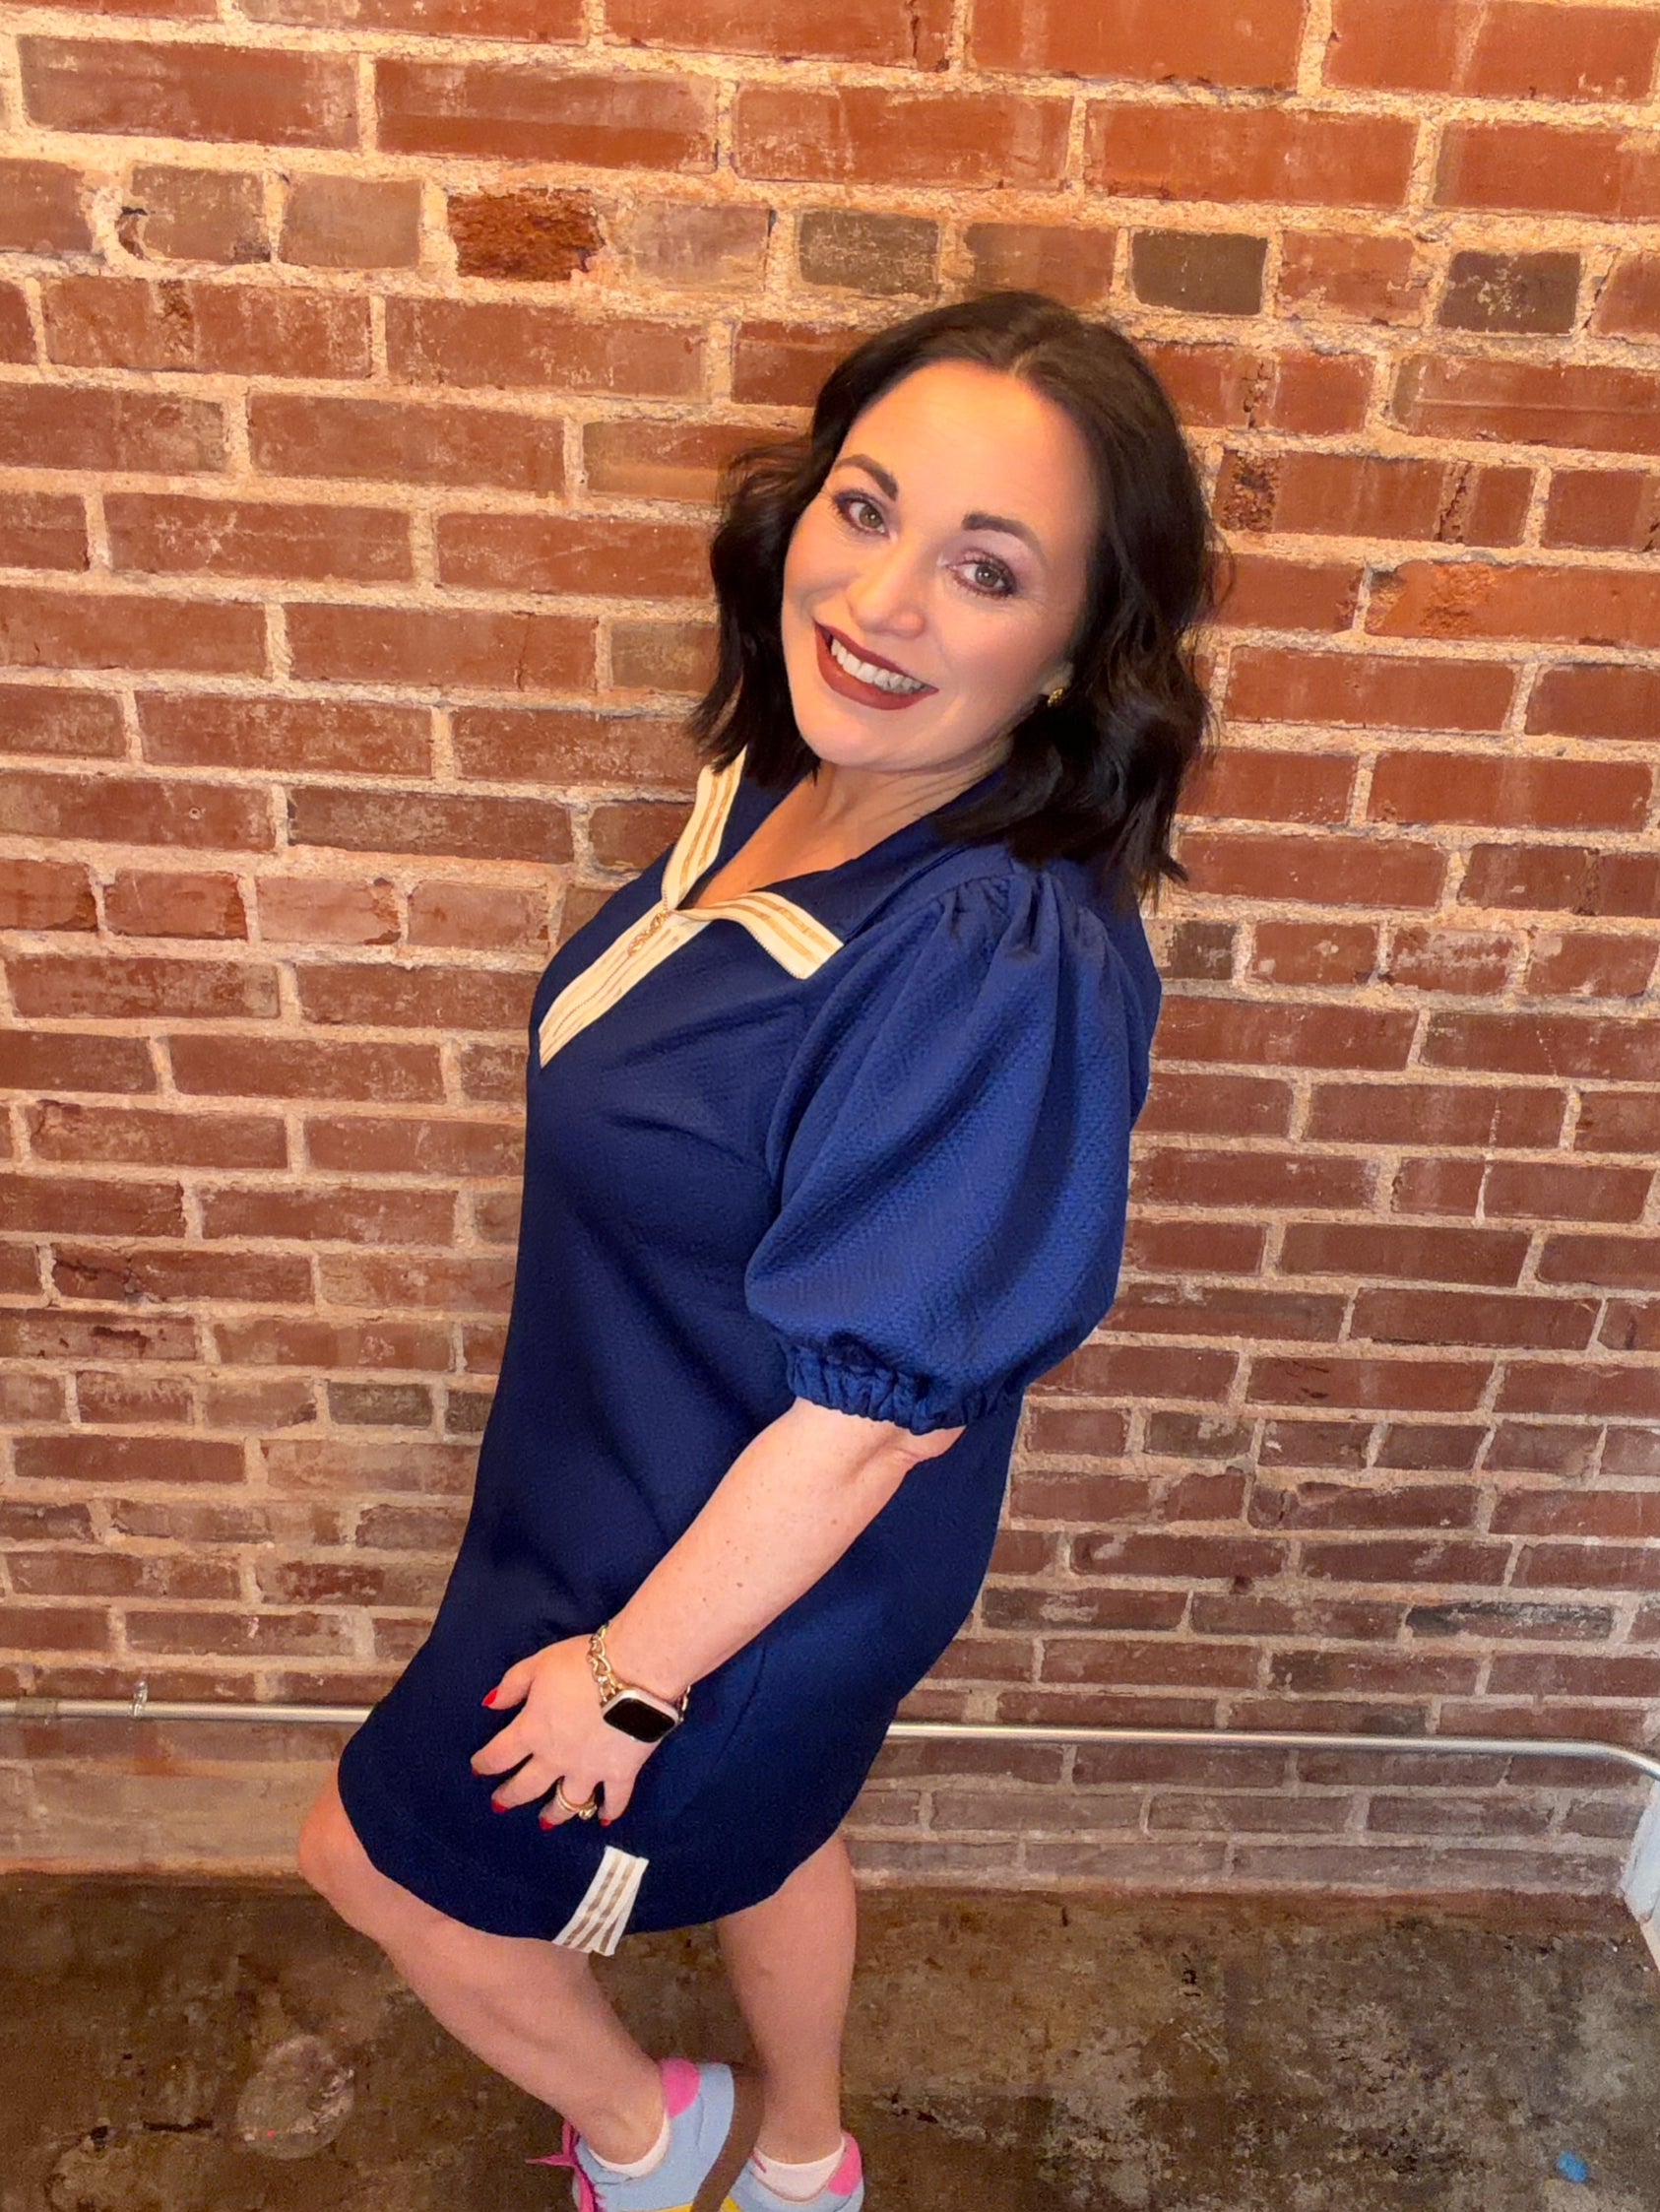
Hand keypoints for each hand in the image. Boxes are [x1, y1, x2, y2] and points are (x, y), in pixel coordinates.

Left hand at [470, 1635, 657, 1826]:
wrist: (633, 1672)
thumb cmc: (582, 1664)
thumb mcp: (540, 1664)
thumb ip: (513, 1685)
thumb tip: (490, 1705)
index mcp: (531, 1731)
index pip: (499, 1755)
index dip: (484, 1763)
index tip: (478, 1768)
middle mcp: (555, 1759)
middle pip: (526, 1787)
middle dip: (509, 1796)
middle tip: (500, 1804)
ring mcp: (589, 1771)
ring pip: (567, 1803)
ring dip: (554, 1814)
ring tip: (546, 1822)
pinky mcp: (621, 1773)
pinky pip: (614, 1800)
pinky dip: (609, 1811)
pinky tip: (602, 1818)